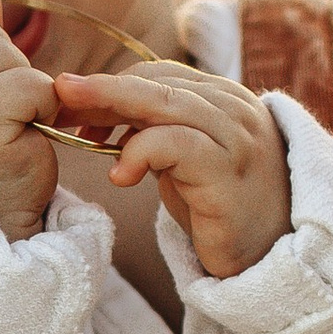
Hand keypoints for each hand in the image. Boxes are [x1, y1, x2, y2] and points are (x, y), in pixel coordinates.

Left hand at [49, 62, 292, 277]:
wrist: (273, 259)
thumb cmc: (223, 211)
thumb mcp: (186, 161)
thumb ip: (157, 131)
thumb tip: (103, 112)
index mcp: (223, 98)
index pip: (159, 74)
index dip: (112, 85)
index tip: (73, 105)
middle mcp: (234, 107)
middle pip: (155, 82)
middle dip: (101, 89)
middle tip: (59, 94)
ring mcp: (235, 135)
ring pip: (162, 103)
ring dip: (111, 110)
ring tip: (79, 132)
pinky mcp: (229, 168)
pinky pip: (175, 143)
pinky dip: (139, 152)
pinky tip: (119, 176)